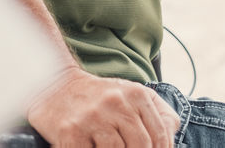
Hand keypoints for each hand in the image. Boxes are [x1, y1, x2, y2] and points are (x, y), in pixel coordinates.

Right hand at [27, 65, 179, 147]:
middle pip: (141, 147)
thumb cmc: (98, 97)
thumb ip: (160, 114)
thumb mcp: (132, 95)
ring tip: (107, 147)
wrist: (53, 84)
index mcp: (135, 94)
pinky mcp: (70, 132)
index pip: (159, 136)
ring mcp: (91, 117)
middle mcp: (115, 102)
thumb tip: (171, 138)